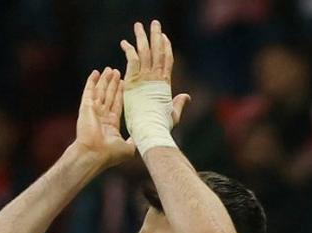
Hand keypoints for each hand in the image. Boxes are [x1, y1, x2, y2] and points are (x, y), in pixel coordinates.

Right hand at [74, 67, 134, 167]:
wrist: (94, 154)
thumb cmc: (110, 154)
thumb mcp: (128, 147)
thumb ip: (135, 140)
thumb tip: (142, 137)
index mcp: (111, 124)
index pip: (117, 104)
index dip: (120, 94)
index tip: (124, 83)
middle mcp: (102, 117)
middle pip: (108, 96)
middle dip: (113, 84)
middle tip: (117, 72)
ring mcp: (93, 112)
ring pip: (100, 92)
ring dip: (104, 81)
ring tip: (109, 69)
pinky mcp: (86, 107)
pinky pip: (89, 91)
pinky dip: (91, 82)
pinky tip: (95, 73)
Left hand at [119, 21, 190, 146]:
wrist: (151, 130)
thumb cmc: (161, 126)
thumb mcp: (173, 114)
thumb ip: (179, 103)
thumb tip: (187, 96)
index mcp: (165, 84)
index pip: (167, 60)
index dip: (166, 47)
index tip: (164, 36)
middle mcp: (157, 77)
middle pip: (158, 51)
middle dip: (156, 36)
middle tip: (154, 23)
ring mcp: (145, 78)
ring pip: (145, 52)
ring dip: (142, 37)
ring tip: (139, 26)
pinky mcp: (134, 80)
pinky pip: (132, 60)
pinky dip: (128, 50)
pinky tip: (124, 43)